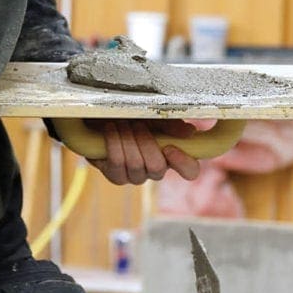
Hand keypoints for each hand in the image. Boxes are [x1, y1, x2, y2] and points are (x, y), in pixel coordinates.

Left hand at [84, 119, 200, 184]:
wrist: (102, 118)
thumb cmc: (132, 117)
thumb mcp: (152, 115)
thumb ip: (170, 124)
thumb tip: (190, 131)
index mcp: (171, 155)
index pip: (189, 170)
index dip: (184, 163)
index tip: (170, 147)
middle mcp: (155, 170)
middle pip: (157, 168)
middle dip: (145, 140)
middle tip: (137, 123)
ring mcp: (135, 176)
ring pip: (135, 165)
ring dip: (127, 139)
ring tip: (121, 123)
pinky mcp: (116, 176)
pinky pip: (117, 163)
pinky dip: (113, 142)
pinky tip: (110, 129)